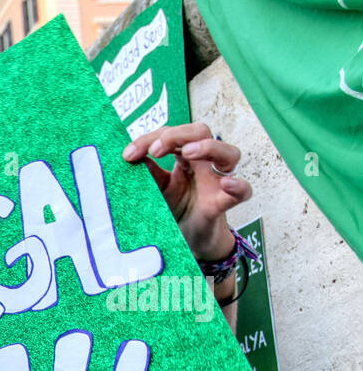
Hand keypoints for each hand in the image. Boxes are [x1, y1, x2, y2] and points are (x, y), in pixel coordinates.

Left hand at [122, 123, 251, 261]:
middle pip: (201, 132)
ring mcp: (218, 181)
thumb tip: (130, 157)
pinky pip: (243, 191)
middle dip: (177, 135)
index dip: (150, 139)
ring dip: (208, 147)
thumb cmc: (177, 207)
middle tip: (154, 150)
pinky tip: (226, 184)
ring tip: (187, 152)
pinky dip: (238, 186)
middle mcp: (205, 163)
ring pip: (229, 153)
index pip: (173, 134)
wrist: (189, 239)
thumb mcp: (158, 188)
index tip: (128, 155)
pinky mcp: (224, 203)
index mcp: (186, 156)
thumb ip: (149, 173)